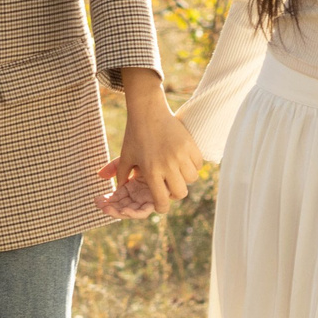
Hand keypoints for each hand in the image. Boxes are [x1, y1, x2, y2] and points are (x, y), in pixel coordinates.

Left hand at [96, 73, 203, 216]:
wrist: (147, 111)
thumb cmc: (134, 135)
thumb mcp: (125, 155)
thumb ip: (121, 175)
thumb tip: (118, 189)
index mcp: (151, 171)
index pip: (162, 201)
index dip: (163, 206)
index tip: (162, 204)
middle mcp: (168, 165)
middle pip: (181, 193)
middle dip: (175, 193)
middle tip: (170, 185)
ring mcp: (181, 155)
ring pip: (192, 179)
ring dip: (185, 178)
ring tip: (177, 170)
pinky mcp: (190, 145)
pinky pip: (199, 164)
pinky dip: (193, 165)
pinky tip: (184, 160)